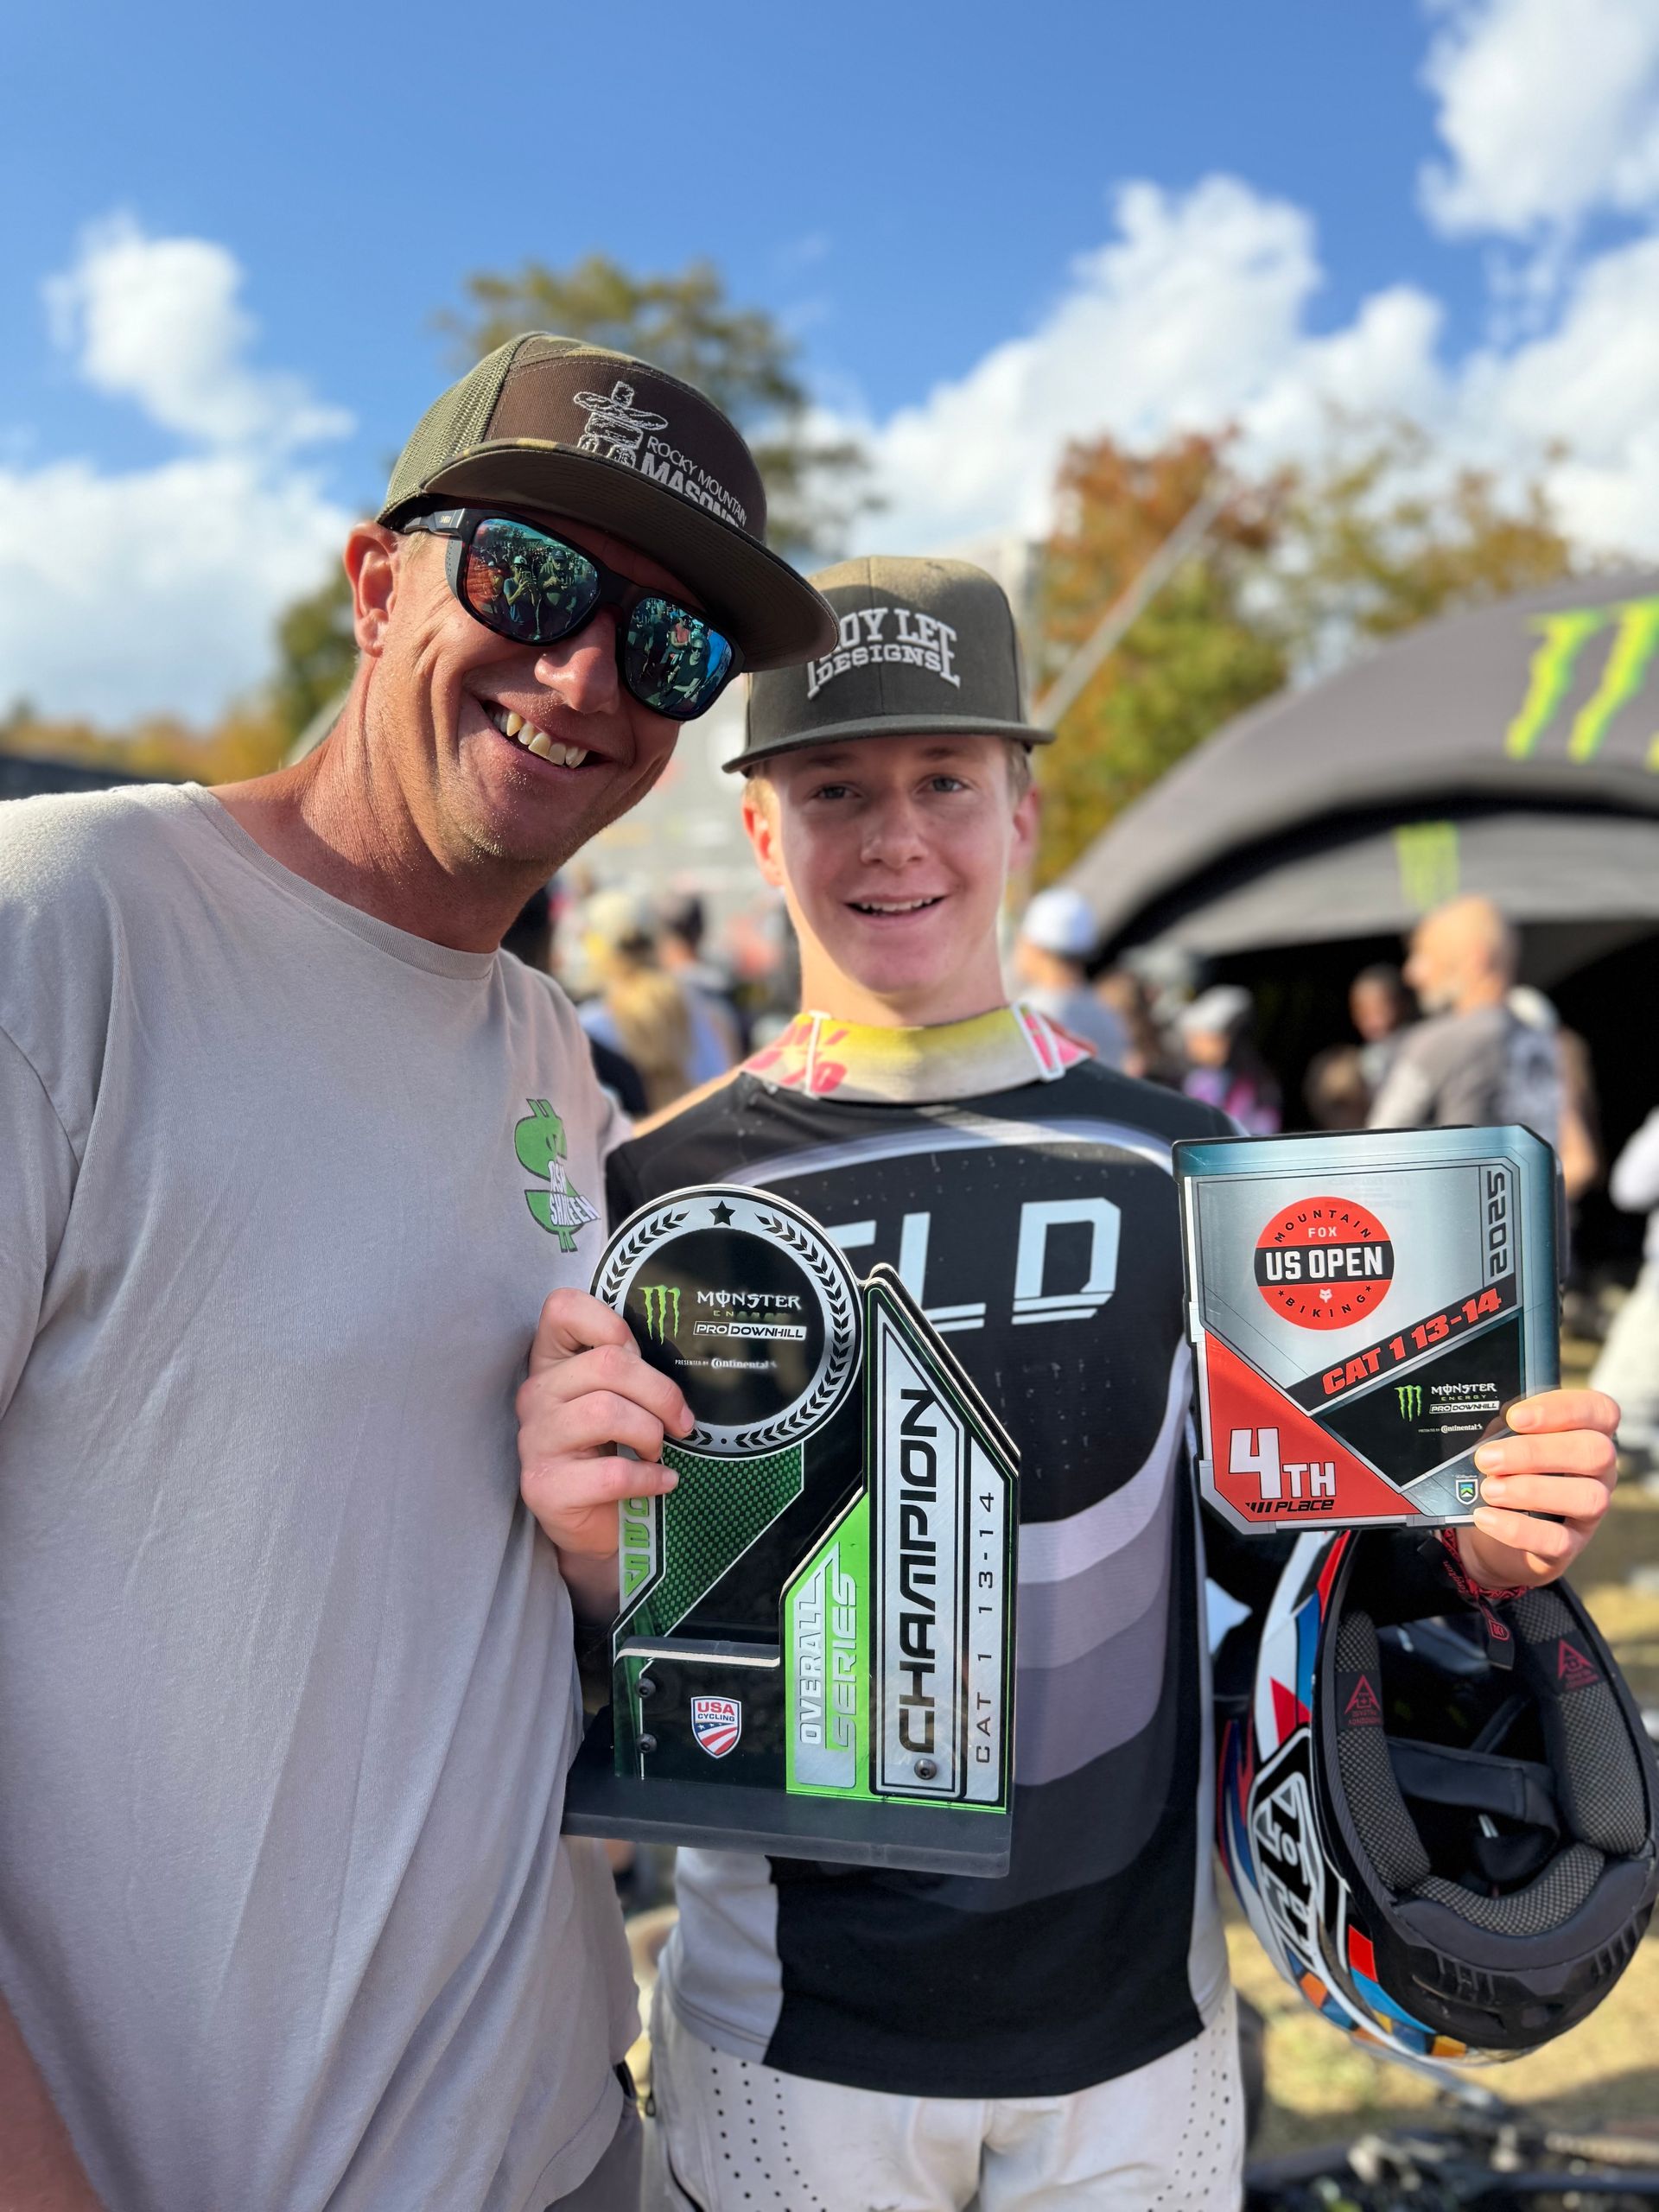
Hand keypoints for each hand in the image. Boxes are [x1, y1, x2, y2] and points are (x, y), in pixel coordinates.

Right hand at [517, 1288, 691, 1614]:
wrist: (600, 1521)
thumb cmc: (615, 1449)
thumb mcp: (622, 1398)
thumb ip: (632, 1370)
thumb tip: (681, 1357)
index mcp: (553, 1361)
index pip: (561, 1308)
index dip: (607, 1321)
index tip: (637, 1352)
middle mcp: (536, 1394)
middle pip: (607, 1363)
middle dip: (659, 1391)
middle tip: (681, 1420)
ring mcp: (535, 1440)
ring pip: (606, 1412)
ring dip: (650, 1432)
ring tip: (659, 1449)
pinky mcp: (544, 1487)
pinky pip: (610, 1473)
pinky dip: (649, 1477)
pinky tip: (662, 1481)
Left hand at [1456, 1388, 1619, 1589]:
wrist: (1489, 1525)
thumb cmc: (1504, 1469)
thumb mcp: (1504, 1440)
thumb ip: (1505, 1428)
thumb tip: (1491, 1425)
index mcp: (1586, 1433)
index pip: (1600, 1411)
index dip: (1562, 1409)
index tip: (1515, 1417)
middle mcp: (1598, 1471)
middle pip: (1595, 1453)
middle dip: (1536, 1452)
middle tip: (1488, 1458)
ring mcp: (1589, 1511)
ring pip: (1587, 1497)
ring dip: (1531, 1491)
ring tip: (1489, 1489)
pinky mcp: (1571, 1545)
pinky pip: (1557, 1541)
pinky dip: (1517, 1528)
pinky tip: (1486, 1517)